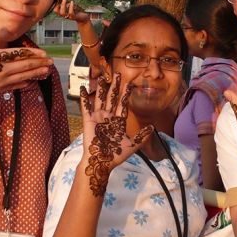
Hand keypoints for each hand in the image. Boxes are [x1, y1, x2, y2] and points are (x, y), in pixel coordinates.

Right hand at [0, 22, 52, 131]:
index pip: (17, 54)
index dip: (31, 53)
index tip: (43, 53)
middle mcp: (1, 72)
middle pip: (24, 66)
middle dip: (39, 63)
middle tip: (51, 61)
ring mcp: (0, 83)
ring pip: (22, 77)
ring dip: (36, 73)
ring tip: (47, 71)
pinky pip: (15, 87)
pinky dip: (24, 84)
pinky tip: (30, 83)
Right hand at [54, 0, 89, 24]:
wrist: (84, 17)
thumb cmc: (77, 10)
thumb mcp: (71, 5)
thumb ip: (67, 2)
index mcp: (63, 12)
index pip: (55, 9)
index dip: (55, 4)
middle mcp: (64, 15)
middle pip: (57, 11)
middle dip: (57, 4)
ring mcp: (68, 17)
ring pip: (62, 13)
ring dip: (63, 5)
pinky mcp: (74, 17)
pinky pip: (70, 13)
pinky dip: (70, 7)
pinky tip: (72, 2)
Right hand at [79, 73, 153, 196]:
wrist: (101, 162)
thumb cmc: (115, 155)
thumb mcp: (132, 145)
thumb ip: (142, 136)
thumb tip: (153, 128)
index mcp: (118, 122)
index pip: (123, 105)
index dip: (126, 94)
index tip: (130, 84)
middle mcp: (108, 117)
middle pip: (112, 98)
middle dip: (115, 86)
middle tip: (118, 74)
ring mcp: (98, 117)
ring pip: (100, 99)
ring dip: (102, 88)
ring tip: (103, 77)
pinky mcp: (88, 120)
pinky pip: (85, 106)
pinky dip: (84, 97)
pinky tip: (83, 88)